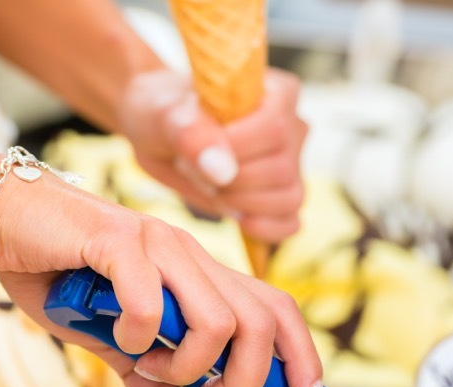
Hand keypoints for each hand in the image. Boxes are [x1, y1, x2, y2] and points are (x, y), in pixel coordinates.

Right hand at [0, 171, 322, 386]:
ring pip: (219, 320)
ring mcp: (159, 244)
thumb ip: (144, 375)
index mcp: (197, 276)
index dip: (303, 357)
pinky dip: (139, 335)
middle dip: (246, 381)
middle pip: (264, 322)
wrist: (1, 213)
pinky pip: (151, 301)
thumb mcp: (104, 339)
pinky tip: (118, 338)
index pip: (276, 310)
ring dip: (189, 365)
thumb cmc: (54, 270)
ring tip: (150, 368)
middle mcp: (190, 255)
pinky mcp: (118, 240)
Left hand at [117, 68, 307, 243]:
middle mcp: (294, 127)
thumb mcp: (168, 116)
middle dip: (228, 181)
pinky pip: (289, 223)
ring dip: (239, 203)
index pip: (274, 130)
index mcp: (278, 92)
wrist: (158, 132)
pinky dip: (263, 227)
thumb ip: (193, 134)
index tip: (193, 149)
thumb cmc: (164, 113)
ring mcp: (291, 163)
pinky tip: (233, 215)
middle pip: (281, 171)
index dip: (233, 151)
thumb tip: (223, 170)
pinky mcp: (279, 196)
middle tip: (191, 167)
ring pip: (288, 199)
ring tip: (207, 185)